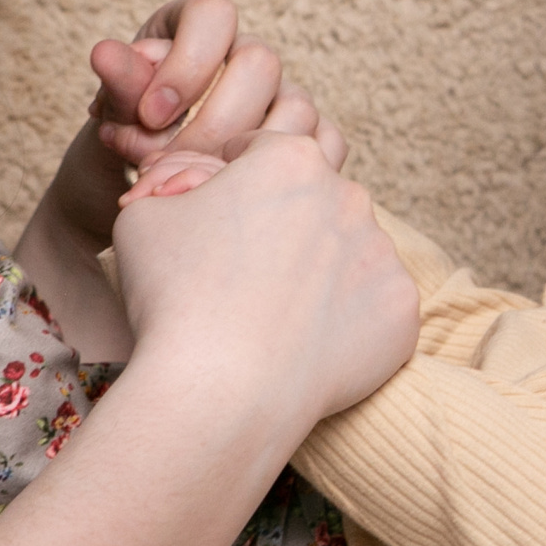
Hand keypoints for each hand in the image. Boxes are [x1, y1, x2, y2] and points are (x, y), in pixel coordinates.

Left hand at [91, 0, 348, 173]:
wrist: (140, 198)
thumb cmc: (124, 148)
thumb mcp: (115, 117)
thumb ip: (121, 86)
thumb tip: (105, 53)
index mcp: (196, 30)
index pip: (213, 15)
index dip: (187, 63)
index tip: (150, 115)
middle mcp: (246, 56)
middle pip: (261, 64)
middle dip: (210, 125)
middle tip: (165, 165)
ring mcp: (283, 96)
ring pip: (298, 109)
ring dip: (244, 157)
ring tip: (192, 188)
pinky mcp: (308, 136)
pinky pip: (326, 144)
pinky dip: (284, 174)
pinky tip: (236, 196)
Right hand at [112, 130, 417, 424]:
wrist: (221, 392)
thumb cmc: (175, 298)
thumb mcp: (144, 216)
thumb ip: (174, 182)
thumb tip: (196, 184)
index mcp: (290, 158)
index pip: (261, 153)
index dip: (231, 181)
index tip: (216, 218)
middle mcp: (349, 195)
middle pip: (312, 200)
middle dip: (283, 225)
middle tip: (245, 275)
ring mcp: (383, 253)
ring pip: (348, 252)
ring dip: (319, 272)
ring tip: (274, 316)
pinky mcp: (402, 309)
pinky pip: (373, 305)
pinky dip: (347, 321)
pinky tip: (307, 345)